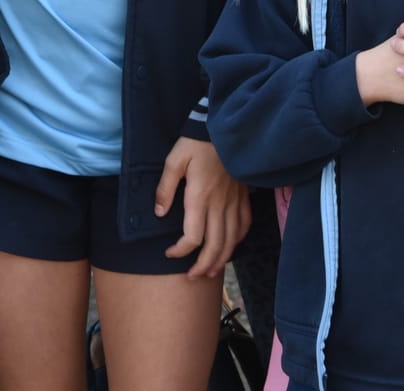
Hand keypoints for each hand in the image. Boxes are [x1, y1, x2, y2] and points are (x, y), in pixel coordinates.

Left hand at [156, 137, 249, 278]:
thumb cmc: (196, 142)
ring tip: (211, 271)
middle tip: (193, 277)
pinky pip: (244, 224)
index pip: (193, 236)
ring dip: (221, 259)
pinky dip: (238, 240)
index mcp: (200, 197)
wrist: (223, 126)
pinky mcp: (243, 196)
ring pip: (232, 239)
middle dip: (203, 266)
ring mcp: (234, 201)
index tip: (170, 253)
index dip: (181, 251)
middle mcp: (219, 204)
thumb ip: (165, 188)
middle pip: (215, 245)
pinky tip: (231, 246)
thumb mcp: (173, 160)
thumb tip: (158, 213)